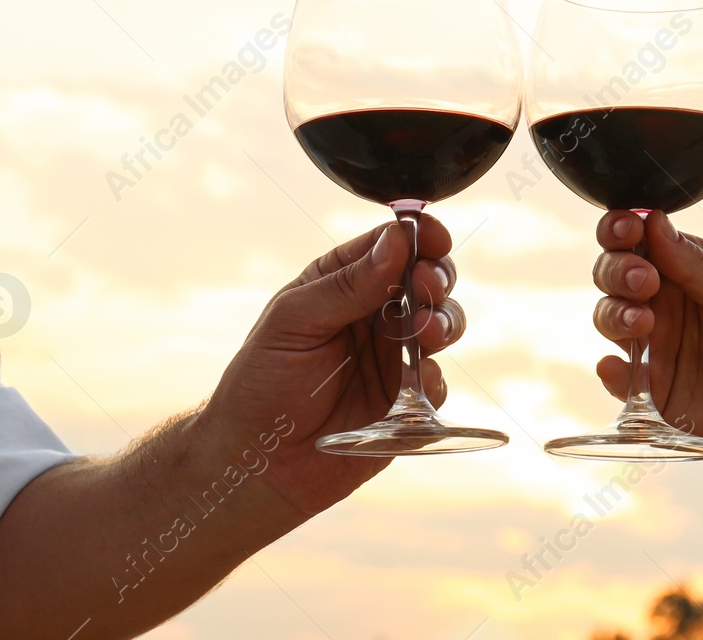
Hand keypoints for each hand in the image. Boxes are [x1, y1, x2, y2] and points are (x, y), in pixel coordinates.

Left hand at [193, 215, 463, 523]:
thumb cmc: (261, 385)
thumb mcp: (294, 322)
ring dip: (444, 322)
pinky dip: (434, 378)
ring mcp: (392, 357)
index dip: (418, 237)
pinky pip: (435, 383)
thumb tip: (397, 239)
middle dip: (436, 278)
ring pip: (440, 325)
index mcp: (341, 283)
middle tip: (428, 289)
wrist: (258, 464)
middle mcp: (372, 314)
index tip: (434, 239)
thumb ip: (346, 284)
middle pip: (425, 280)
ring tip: (429, 333)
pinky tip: (419, 382)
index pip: (389, 246)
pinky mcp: (406, 402)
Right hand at [592, 209, 702, 474]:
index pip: (639, 239)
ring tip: (641, 322)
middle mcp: (662, 302)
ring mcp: (653, 345)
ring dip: (613, 314)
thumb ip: (696, 265)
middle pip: (613, 274)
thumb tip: (654, 219)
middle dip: (617, 270)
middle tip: (643, 281)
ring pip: (608, 318)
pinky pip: (618, 378)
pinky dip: (612, 371)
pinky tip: (618, 368)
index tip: (628, 230)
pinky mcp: (650, 389)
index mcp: (685, 269)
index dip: (623, 229)